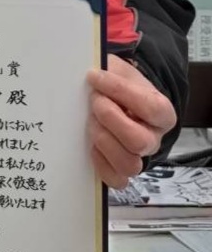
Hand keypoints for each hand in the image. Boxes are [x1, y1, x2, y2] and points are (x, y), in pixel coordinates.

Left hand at [87, 54, 176, 188]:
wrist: (112, 98)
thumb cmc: (117, 85)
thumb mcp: (119, 71)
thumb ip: (110, 72)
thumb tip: (92, 78)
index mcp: (162, 112)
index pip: (150, 107)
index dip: (119, 91)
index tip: (95, 76)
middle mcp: (154, 138)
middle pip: (139, 142)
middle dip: (110, 118)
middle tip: (94, 102)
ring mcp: (138, 157)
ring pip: (129, 164)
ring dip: (103, 141)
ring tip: (90, 122)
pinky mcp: (120, 170)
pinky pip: (115, 179)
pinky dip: (100, 163)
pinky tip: (90, 144)